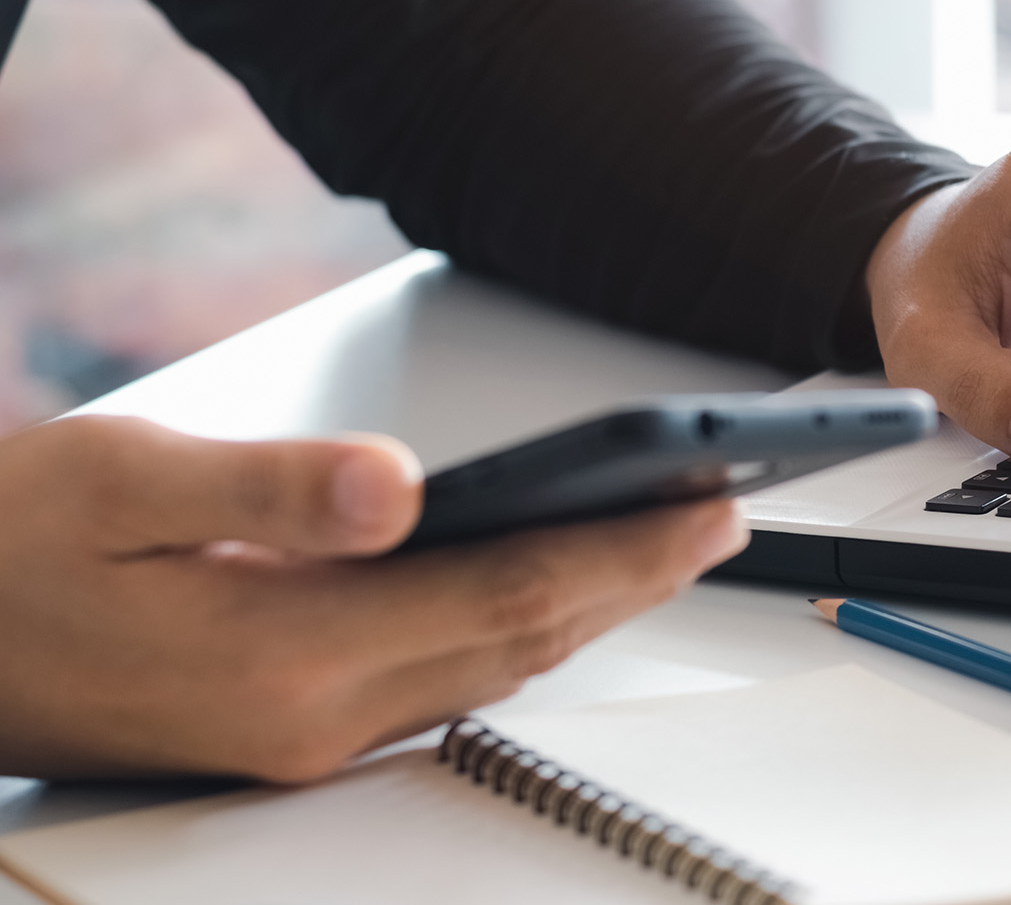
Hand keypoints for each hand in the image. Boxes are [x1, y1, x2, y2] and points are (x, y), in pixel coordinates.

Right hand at [0, 415, 745, 780]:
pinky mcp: (283, 735)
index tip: (711, 504)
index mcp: (281, 656)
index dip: (626, 548)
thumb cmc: (1, 548)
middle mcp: (308, 720)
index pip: (507, 591)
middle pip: (522, 640)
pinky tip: (543, 589)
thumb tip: (399, 486)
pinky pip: (441, 684)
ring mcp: (299, 742)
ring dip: (588, 607)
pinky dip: (515, 629)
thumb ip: (268, 489)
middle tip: (724, 517)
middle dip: (637, 578)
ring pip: (491, 669)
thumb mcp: (119, 482)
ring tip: (664, 543)